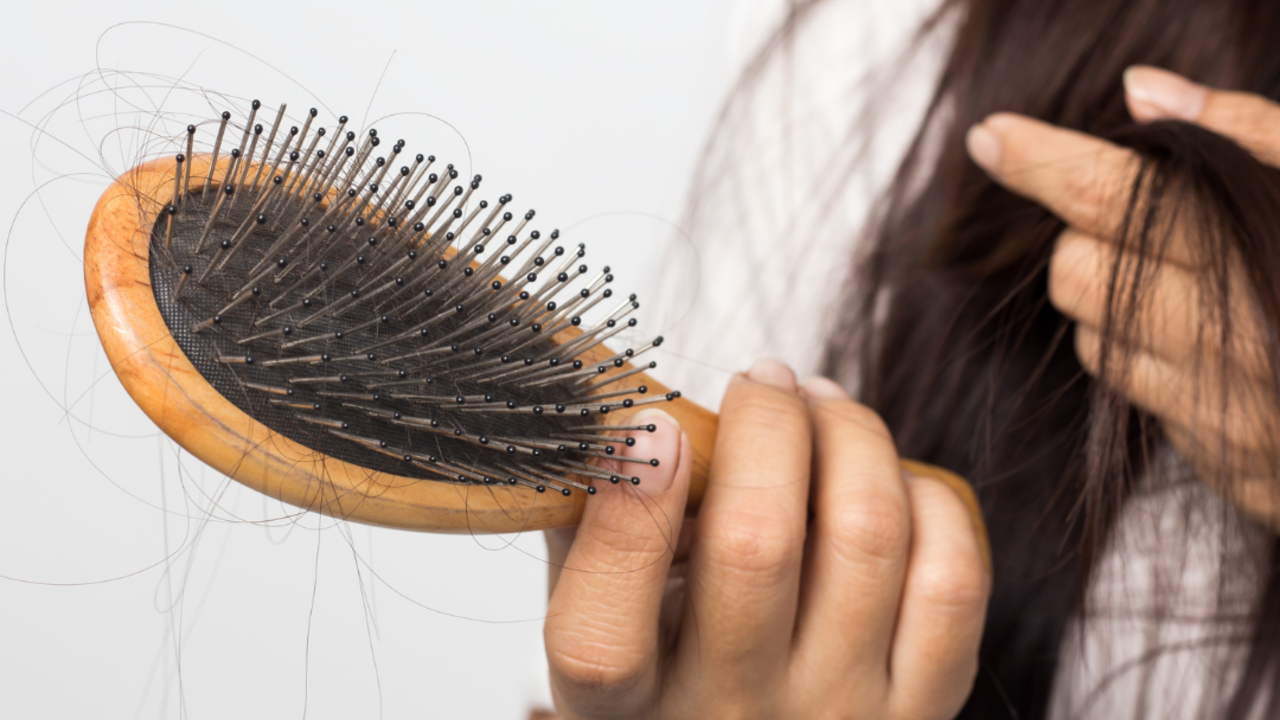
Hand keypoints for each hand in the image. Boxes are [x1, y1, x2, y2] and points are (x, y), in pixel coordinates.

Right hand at [542, 360, 989, 718]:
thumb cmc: (675, 664)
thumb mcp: (603, 613)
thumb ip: (593, 528)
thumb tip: (622, 414)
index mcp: (623, 707)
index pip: (603, 639)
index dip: (629, 516)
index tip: (654, 426)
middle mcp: (729, 715)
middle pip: (758, 544)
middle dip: (769, 422)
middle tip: (763, 382)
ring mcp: (834, 713)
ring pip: (867, 534)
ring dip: (851, 435)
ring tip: (824, 408)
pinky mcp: (922, 707)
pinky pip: (950, 579)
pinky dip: (925, 500)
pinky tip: (888, 482)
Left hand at [965, 66, 1279, 528]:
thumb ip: (1248, 133)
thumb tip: (1144, 91)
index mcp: (1264, 254)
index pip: (1115, 198)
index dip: (1042, 161)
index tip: (991, 136)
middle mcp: (1238, 339)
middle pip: (1078, 271)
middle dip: (1088, 238)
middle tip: (1145, 225)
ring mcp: (1226, 411)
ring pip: (1092, 338)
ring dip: (1111, 302)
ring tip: (1190, 287)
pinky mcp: (1224, 461)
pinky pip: (1135, 395)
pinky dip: (1145, 359)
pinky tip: (1207, 346)